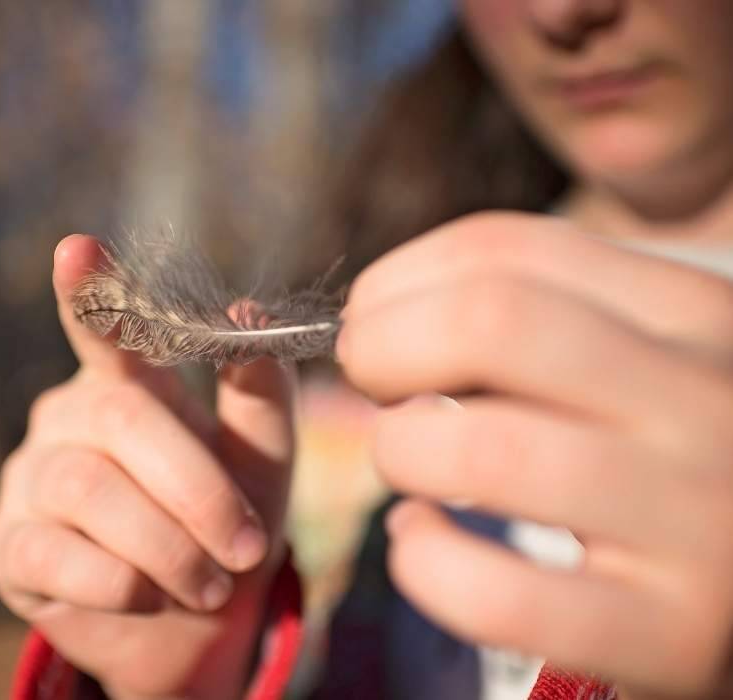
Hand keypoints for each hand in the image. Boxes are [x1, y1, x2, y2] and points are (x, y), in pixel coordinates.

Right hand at [0, 235, 295, 699]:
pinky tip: (150, 596)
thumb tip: (248, 312)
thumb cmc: (225, 519)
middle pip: (123, 417)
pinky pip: (53, 554)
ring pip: (90, 488)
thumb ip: (260, 391)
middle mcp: (70, 416)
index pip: (105, 326)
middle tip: (247, 548)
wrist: (192, 618)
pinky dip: (118, 581)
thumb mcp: (261, 457)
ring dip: (167, 545)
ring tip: (213, 585)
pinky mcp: (11, 546)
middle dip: (196, 487)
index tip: (78, 248)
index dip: (91, 291)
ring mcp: (31, 478)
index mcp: (128, 384)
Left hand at [336, 212, 732, 698]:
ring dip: (399, 449)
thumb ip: (540, 316)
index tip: (369, 318)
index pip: (502, 252)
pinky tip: (422, 542)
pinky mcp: (672, 631)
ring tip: (407, 460)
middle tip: (370, 379)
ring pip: (482, 448)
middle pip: (486, 323)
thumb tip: (383, 316)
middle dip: (382, 345)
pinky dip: (424, 560)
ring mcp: (698, 518)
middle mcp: (705, 399)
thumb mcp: (641, 354)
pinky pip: (500, 593)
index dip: (398, 281)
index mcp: (690, 312)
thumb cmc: (674, 449)